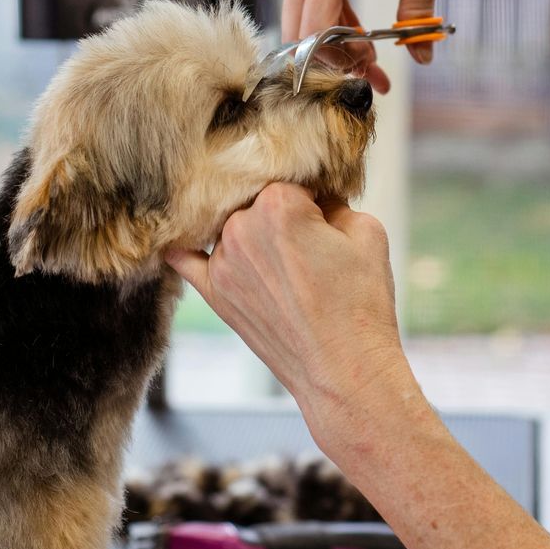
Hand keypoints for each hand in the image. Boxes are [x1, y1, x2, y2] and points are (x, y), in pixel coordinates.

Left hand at [165, 183, 412, 448]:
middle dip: (282, 212)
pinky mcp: (214, 293)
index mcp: (279, 203)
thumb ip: (336, 200)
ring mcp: (221, 262)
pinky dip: (185, 244)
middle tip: (309, 245)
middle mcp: (241, 228)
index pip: (291, 178)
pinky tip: (182, 235)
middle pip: (258, 200)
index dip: (313, 194)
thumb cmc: (361, 304)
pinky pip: (184, 258)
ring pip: (231, 225)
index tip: (327, 213)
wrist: (344, 370)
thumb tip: (316, 196)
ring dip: (249, 230)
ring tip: (284, 262)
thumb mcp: (367, 232)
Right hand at [279, 0, 453, 93]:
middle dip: (333, 61)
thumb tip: (421, 56)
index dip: (341, 61)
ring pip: (300, 18)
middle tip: (374, 77)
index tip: (374, 73)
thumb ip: (420, 13)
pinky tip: (362, 34)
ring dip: (331, 45)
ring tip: (374, 61)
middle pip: (299, 31)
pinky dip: (329, 22)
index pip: (315, 31)